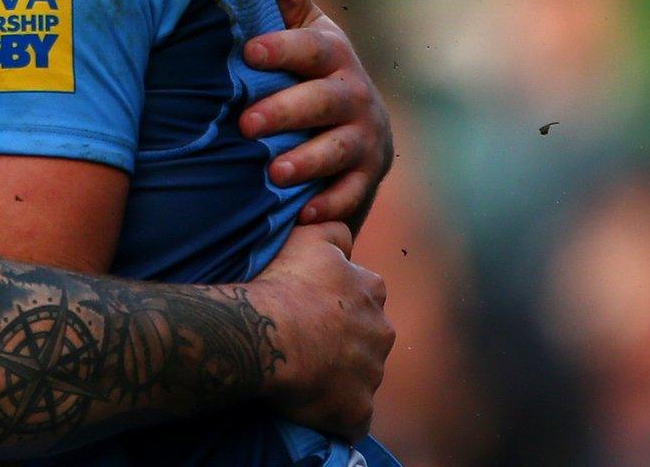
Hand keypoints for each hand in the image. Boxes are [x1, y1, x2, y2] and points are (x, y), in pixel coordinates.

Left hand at [238, 0, 393, 229]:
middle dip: (286, 111)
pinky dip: (330, 204)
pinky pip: (351, 193)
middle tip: (246, 123)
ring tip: (275, 172)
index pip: (310, 48)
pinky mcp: (365, 178)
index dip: (282, 46)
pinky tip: (304, 214)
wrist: (355, 127)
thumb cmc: (310, 70)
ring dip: (308, 161)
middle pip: (324, 101)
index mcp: (331, 54)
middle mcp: (354, 94)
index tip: (248, 51)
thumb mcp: (300, 30)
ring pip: (339, 149)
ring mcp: (363, 138)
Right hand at [250, 223, 392, 441]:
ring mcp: (372, 375)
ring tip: (303, 374)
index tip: (312, 307)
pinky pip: (351, 418)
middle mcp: (381, 332)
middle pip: (367, 338)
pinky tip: (314, 408)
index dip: (338, 302)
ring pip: (360, 377)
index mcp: (372, 291)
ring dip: (339, 377)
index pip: (365, 296)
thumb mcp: (308, 237)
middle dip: (345, 342)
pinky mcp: (356, 410)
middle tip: (307, 341)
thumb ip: (334, 230)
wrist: (268, 334)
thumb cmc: (285, 283)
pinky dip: (337, 415)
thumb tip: (346, 237)